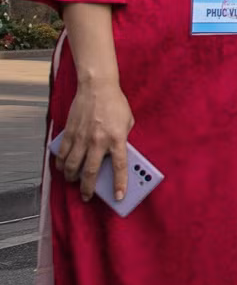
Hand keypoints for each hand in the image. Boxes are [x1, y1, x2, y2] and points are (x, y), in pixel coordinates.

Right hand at [58, 78, 132, 201]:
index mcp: (117, 139)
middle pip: (90, 171)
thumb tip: (115, 155)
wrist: (97, 87)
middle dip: (87, 188)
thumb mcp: (128, 122)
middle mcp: (98, 141)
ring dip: (71, 177)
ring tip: (73, 182)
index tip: (119, 197)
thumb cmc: (115, 104)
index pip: (119, 167)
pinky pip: (63, 153)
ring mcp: (82, 138)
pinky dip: (61, 163)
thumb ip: (122, 139)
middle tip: (86, 196)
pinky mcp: (70, 133)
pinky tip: (62, 168)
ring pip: (73, 165)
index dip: (119, 184)